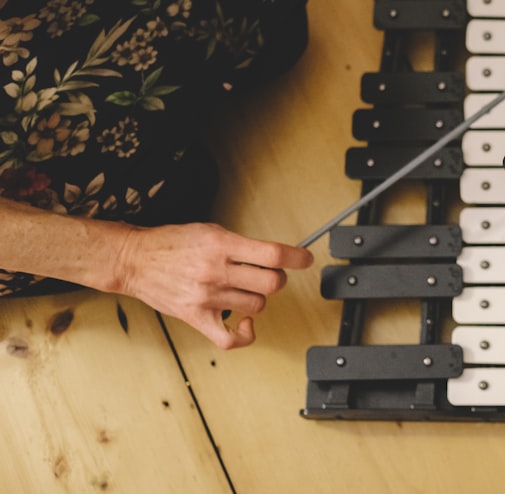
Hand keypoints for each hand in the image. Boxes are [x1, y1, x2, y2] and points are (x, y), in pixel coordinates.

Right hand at [113, 222, 312, 348]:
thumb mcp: (210, 231)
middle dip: (276, 279)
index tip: (305, 258)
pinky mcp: (196, 317)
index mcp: (221, 245)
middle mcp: (215, 271)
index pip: (272, 254)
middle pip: (270, 283)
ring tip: (244, 290)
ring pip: (256, 306)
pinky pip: (231, 338)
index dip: (296, 257)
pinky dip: (246, 334)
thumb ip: (240, 244)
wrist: (134, 260)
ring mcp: (206, 297)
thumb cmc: (172, 243)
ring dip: (257, 298)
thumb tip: (273, 255)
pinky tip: (246, 323)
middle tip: (268, 275)